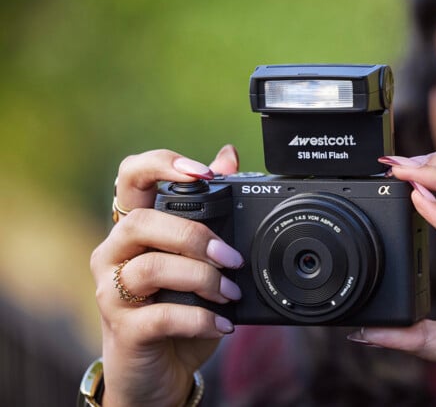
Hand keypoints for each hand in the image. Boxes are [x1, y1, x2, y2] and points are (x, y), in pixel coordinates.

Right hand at [90, 145, 243, 405]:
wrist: (161, 371)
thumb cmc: (180, 308)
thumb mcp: (201, 258)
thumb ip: (212, 210)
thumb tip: (228, 156)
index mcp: (134, 227)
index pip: (130, 177)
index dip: (162, 164)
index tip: (203, 172)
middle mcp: (114, 253)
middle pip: (141, 222)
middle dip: (194, 235)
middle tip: (232, 256)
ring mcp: (112, 291)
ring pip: (150, 268)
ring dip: (201, 278)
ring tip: (230, 293)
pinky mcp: (124, 329)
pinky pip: (161, 316)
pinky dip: (200, 319)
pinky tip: (223, 324)